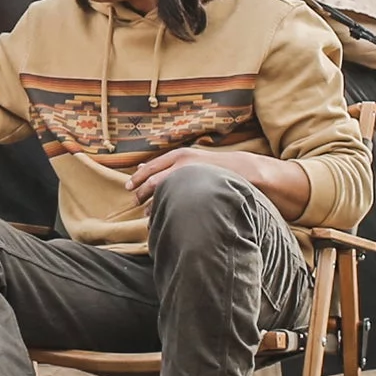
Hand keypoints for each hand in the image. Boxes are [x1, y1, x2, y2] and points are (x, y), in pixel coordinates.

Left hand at [127, 145, 309, 220]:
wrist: (246, 172)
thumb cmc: (214, 168)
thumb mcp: (190, 161)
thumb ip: (168, 165)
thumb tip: (141, 168)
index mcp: (180, 157)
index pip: (152, 168)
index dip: (138, 179)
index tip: (129, 188)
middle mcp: (184, 164)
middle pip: (154, 181)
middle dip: (142, 193)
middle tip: (136, 203)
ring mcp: (193, 177)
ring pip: (166, 193)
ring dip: (155, 206)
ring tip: (148, 216)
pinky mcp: (202, 189)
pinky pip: (180, 203)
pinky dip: (171, 211)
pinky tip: (167, 219)